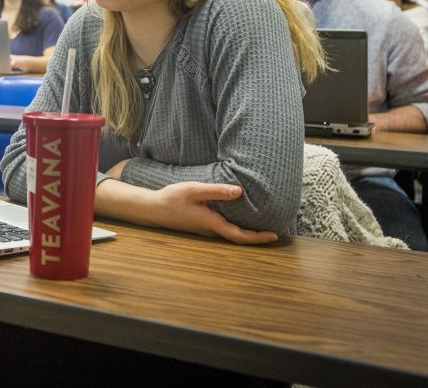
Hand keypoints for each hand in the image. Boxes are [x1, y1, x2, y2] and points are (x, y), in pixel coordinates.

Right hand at [98, 181, 278, 244]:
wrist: (153, 209)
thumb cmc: (172, 198)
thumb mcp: (194, 190)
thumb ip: (216, 191)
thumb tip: (239, 192)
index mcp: (212, 223)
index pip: (239, 235)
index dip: (258, 238)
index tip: (274, 236)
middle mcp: (211, 230)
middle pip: (238, 238)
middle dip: (256, 237)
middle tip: (274, 233)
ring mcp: (206, 229)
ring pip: (230, 234)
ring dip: (247, 234)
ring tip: (262, 227)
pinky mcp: (201, 225)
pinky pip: (223, 230)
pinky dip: (236, 228)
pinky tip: (239, 220)